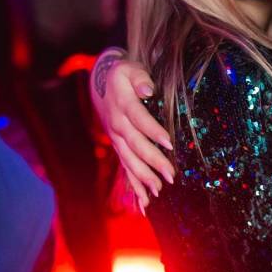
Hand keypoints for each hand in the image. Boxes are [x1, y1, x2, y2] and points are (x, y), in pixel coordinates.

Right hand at [90, 49, 174, 210]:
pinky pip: (125, 168)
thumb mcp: (129, 68)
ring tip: (158, 191)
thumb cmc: (123, 76)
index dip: (153, 131)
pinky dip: (134, 186)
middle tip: (170, 175)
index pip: (139, 119)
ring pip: (129, 160)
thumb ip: (139, 77)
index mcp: (122, 104)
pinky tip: (144, 202)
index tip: (169, 142)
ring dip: (143, 177)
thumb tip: (148, 89)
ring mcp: (116, 138)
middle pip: (135, 145)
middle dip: (152, 161)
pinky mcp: (118, 147)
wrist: (101, 85)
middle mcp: (117, 124)